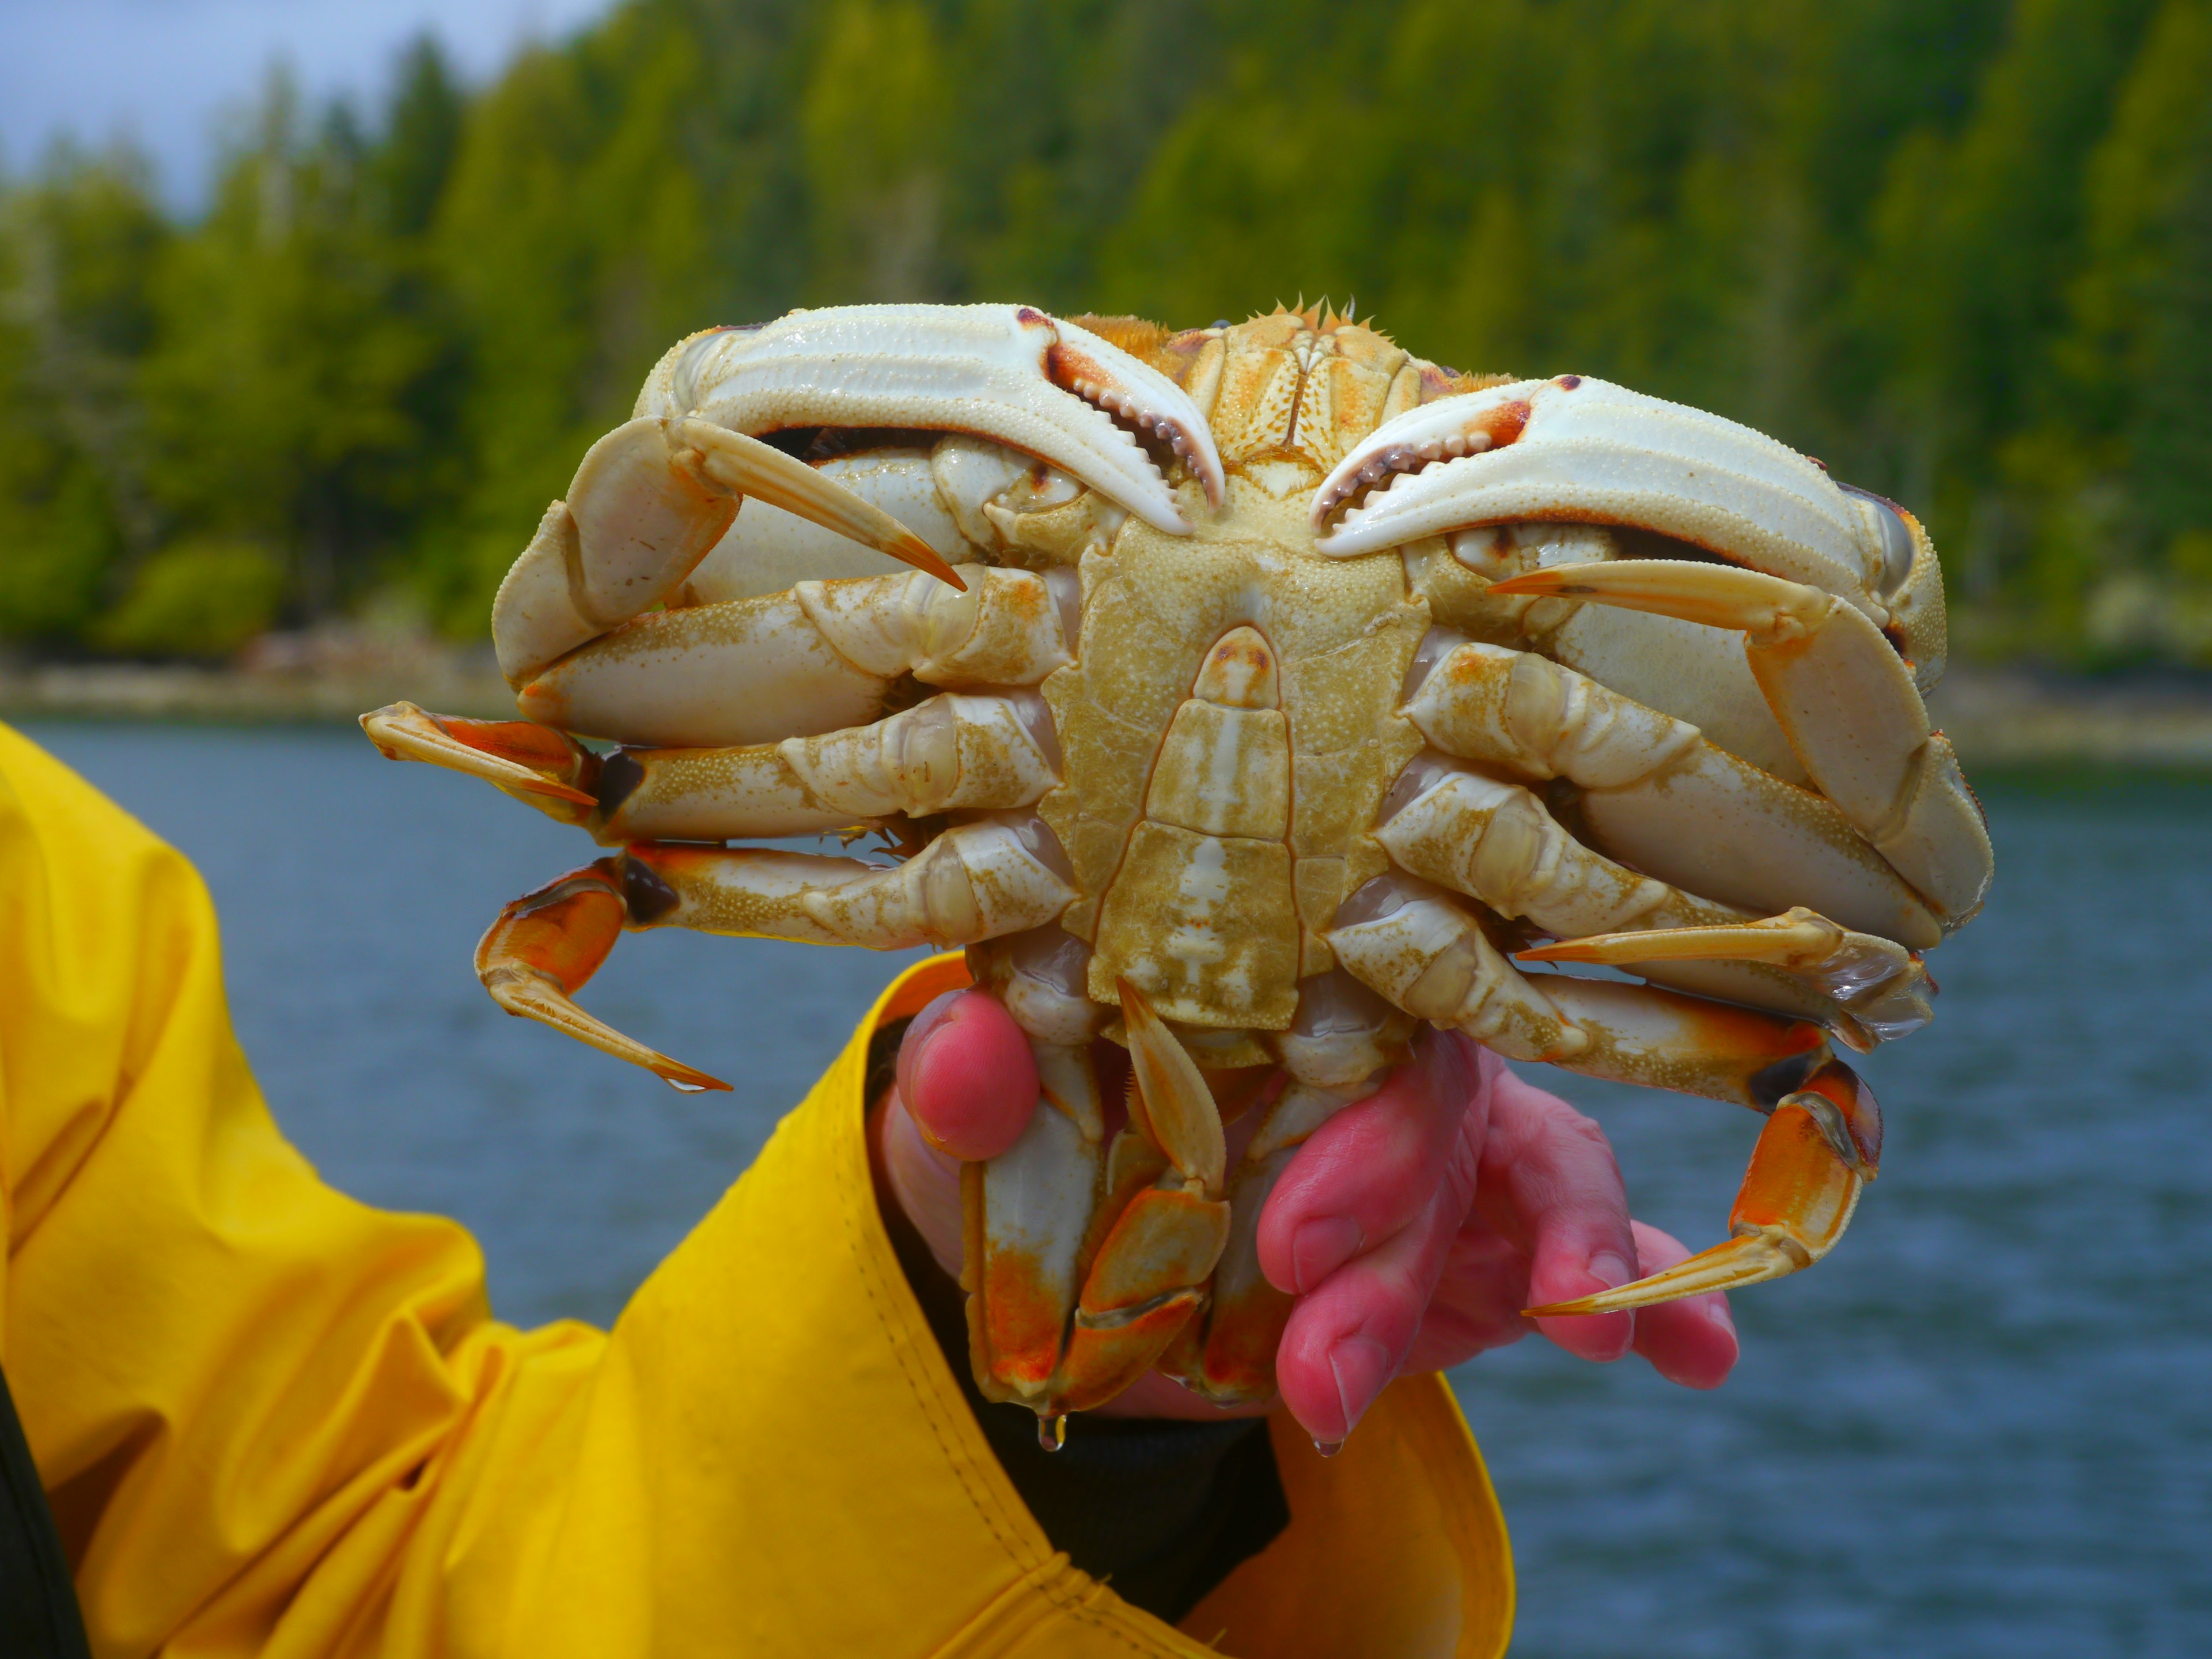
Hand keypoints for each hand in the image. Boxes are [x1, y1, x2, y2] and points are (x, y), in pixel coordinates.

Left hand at [871, 990, 1737, 1442]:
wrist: (1065, 1241)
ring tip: (1583, 1336)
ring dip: (1559, 1261)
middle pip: (1435, 1110)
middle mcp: (1372, 1043)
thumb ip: (975, 1080)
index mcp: (1265, 981)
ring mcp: (1442, 1137)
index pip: (1347, 1013)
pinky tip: (1703, 1352)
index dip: (1342, 1129)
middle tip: (1319, 1359)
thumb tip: (965, 1049)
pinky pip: (1584, 1244)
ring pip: (1531, 1173)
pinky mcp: (1477, 1234)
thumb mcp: (988, 1112)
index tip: (1284, 1235)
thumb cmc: (1034, 1133)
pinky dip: (1650, 1291)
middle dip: (1397, 1240)